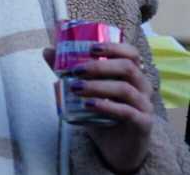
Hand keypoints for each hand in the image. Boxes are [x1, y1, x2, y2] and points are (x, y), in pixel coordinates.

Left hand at [44, 43, 152, 171]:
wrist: (117, 147)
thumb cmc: (103, 114)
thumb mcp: (85, 91)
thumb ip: (70, 72)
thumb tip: (48, 50)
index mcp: (132, 75)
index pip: (131, 53)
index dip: (114, 47)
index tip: (91, 48)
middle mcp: (142, 87)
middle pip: (128, 68)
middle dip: (99, 66)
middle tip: (76, 70)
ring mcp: (144, 106)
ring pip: (125, 89)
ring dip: (98, 86)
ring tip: (75, 87)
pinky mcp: (143, 124)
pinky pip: (127, 112)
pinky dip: (106, 106)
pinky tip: (89, 105)